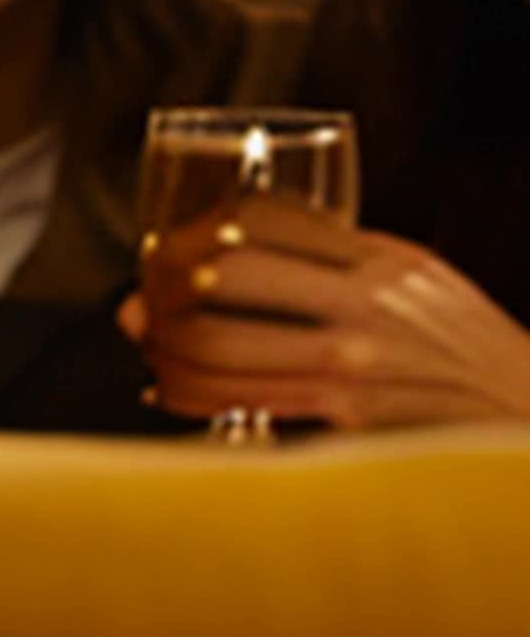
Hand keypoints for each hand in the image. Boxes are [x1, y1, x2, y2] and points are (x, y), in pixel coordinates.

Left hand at [120, 194, 529, 430]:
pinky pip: (236, 402)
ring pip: (216, 341)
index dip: (201, 226)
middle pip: (225, 272)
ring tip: (150, 345)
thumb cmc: (461, 349)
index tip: (176, 242)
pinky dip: (185, 396)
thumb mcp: (415, 279)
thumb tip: (244, 245)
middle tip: (144, 296)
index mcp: (382, 258)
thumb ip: (343, 258)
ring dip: (164, 344)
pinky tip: (167, 390)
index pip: (265, 217)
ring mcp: (354, 364)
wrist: (521, 413)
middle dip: (165, 283)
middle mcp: (365, 303)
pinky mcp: (344, 419)